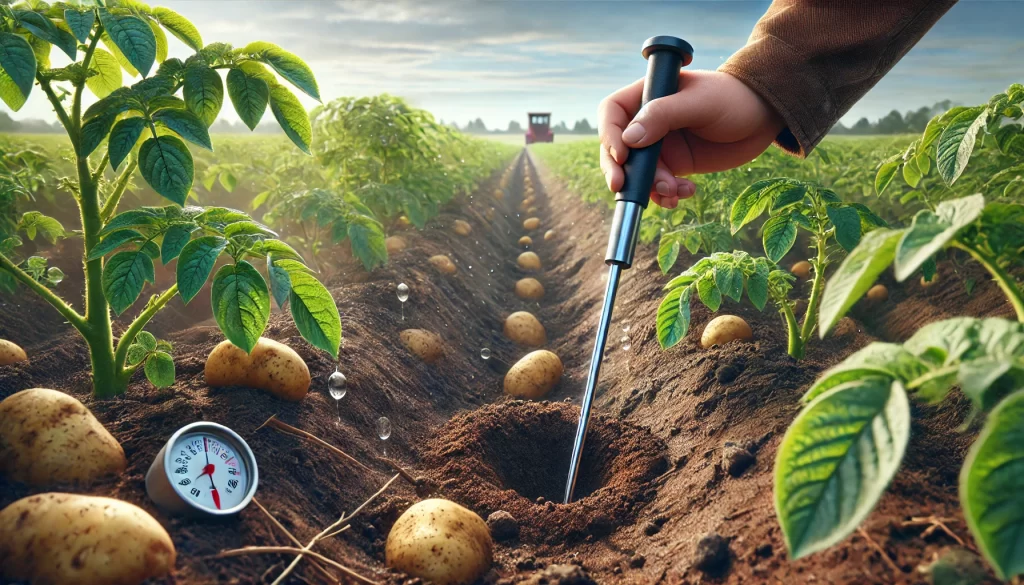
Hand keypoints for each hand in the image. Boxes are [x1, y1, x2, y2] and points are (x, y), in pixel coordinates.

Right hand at [598, 70, 784, 207]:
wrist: (765, 118)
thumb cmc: (734, 98)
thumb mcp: (700, 103)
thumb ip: (664, 116)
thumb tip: (628, 139)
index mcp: (648, 95)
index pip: (612, 112)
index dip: (609, 134)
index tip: (622, 155)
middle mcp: (648, 121)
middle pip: (618, 147)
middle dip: (619, 170)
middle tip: (622, 187)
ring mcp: (661, 145)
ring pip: (639, 172)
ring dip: (650, 187)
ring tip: (673, 191)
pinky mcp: (676, 165)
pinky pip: (660, 185)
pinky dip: (667, 194)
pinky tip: (686, 193)